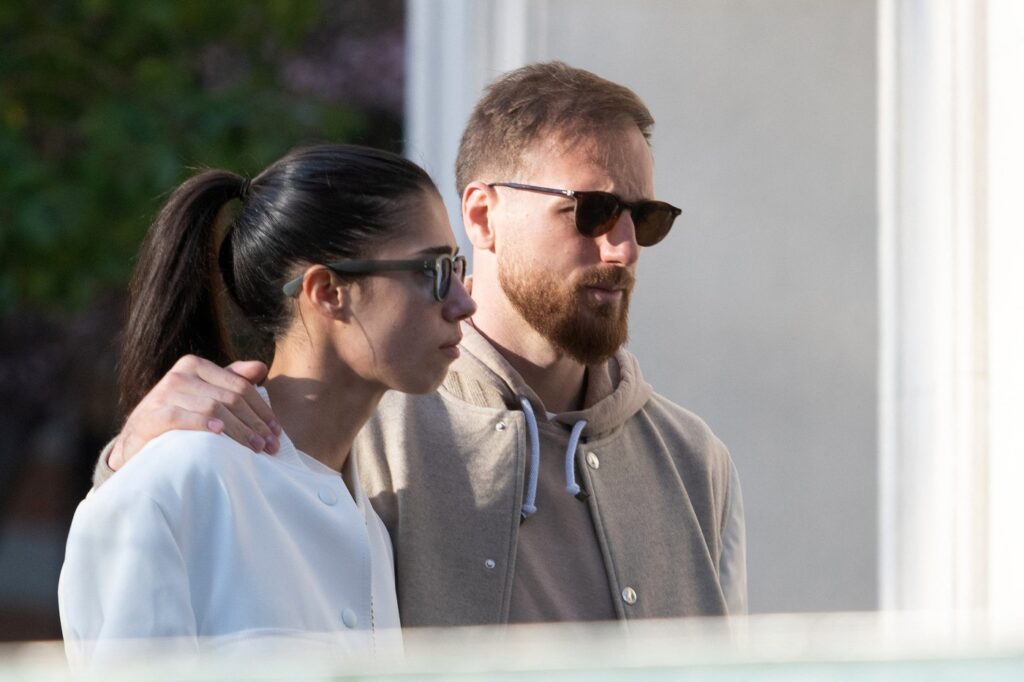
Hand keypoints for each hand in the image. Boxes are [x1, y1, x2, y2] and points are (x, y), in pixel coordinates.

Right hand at [108, 355, 280, 470]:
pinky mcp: (151, 416)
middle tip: (271, 446)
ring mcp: (163, 394)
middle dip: (255, 424)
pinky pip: (182, 418)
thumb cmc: (177, 415)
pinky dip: (203, 425)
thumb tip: (260, 366)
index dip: (262, 410)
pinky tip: (220, 434)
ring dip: (239, 430)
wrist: (135, 440)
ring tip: (256, 448)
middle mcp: (180, 375)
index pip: (241, 386)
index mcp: (196, 365)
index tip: (277, 432)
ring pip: (213, 408)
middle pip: (231, 399)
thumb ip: (230, 380)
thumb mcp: (204, 394)